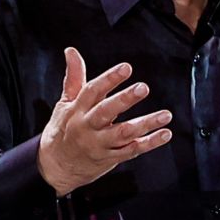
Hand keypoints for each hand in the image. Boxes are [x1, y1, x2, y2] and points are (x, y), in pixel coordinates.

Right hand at [37, 47, 172, 196]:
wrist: (54, 168)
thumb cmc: (62, 130)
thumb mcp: (64, 104)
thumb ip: (74, 78)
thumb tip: (71, 51)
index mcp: (77, 110)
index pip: (92, 91)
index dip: (109, 79)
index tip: (126, 68)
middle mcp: (88, 126)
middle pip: (107, 111)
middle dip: (125, 100)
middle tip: (143, 88)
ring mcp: (99, 144)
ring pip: (123, 133)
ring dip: (146, 124)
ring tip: (165, 115)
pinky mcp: (110, 158)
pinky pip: (132, 150)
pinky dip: (150, 143)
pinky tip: (164, 134)